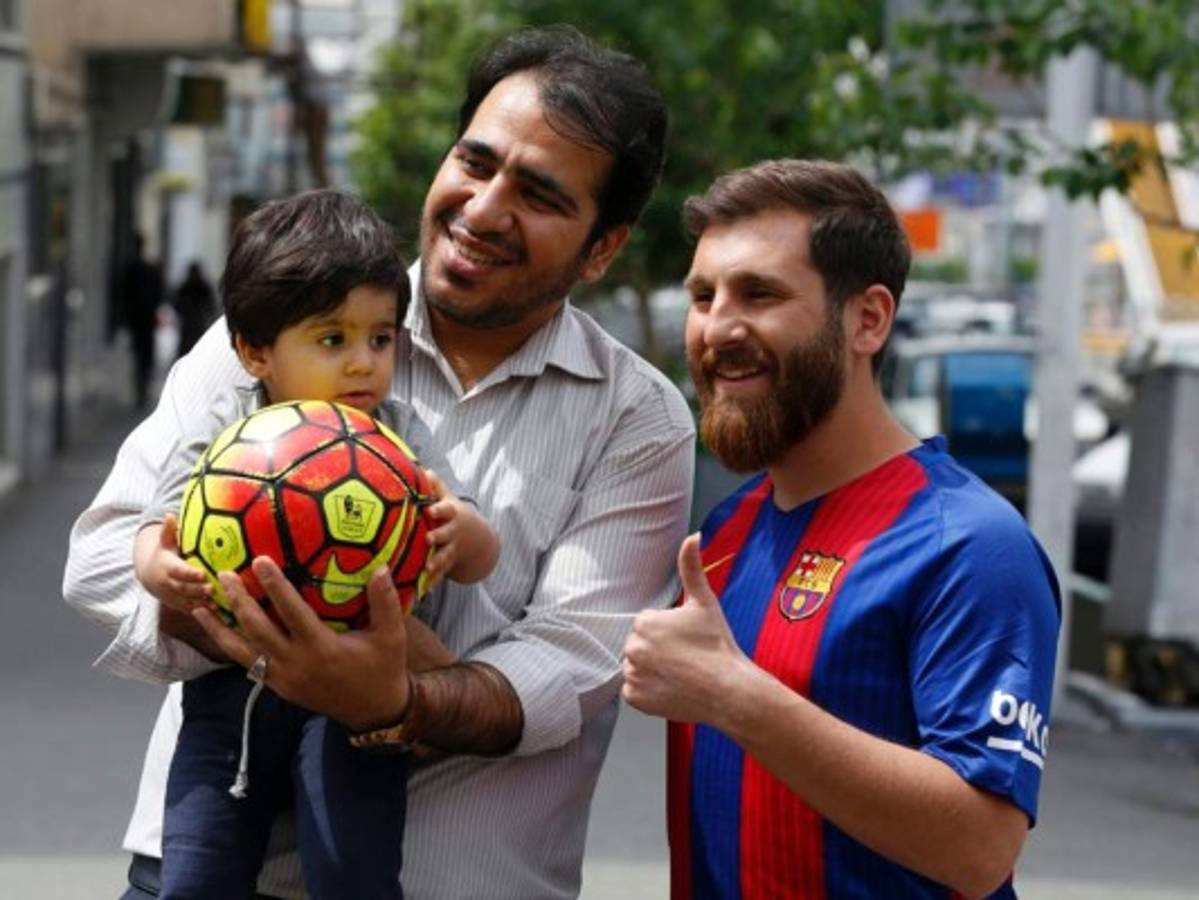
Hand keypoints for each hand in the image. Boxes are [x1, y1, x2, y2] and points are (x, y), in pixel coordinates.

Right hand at [133, 515, 210, 612]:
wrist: (149, 575)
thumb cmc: (164, 554)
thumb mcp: (165, 542)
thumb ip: (169, 531)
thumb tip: (169, 515)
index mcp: (166, 567)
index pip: (178, 571)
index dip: (189, 574)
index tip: (202, 574)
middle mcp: (167, 583)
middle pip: (183, 588)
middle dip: (197, 590)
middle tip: (213, 588)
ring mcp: (171, 596)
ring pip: (186, 601)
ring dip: (201, 603)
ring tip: (218, 603)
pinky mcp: (177, 605)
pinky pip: (189, 610)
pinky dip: (202, 612)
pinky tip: (217, 611)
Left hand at [192, 558, 409, 731]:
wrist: (373, 711)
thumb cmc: (383, 668)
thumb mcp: (392, 636)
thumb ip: (385, 602)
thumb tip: (381, 568)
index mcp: (322, 649)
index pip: (292, 612)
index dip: (275, 586)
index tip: (260, 560)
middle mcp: (297, 664)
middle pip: (258, 630)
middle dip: (239, 601)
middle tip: (224, 575)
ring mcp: (284, 679)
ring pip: (243, 652)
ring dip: (220, 628)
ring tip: (200, 607)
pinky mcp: (279, 688)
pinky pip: (248, 665)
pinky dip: (230, 647)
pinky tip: (219, 631)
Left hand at [422, 469, 498, 585]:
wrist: (475, 538)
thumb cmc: (451, 513)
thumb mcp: (447, 498)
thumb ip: (435, 485)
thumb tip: (421, 469)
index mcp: (451, 514)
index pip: (446, 510)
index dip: (439, 509)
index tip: (430, 510)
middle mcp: (452, 533)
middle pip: (446, 534)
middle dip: (438, 537)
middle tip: (428, 539)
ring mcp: (451, 549)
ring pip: (444, 556)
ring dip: (437, 562)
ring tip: (428, 568)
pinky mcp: (447, 564)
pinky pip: (440, 574)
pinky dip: (432, 582)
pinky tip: (423, 590)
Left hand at [622, 534, 750, 726]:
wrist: (729, 690)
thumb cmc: (717, 645)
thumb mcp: (704, 602)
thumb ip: (691, 567)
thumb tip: (692, 537)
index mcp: (644, 622)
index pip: (648, 624)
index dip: (669, 632)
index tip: (687, 640)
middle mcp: (632, 648)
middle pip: (640, 644)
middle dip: (658, 649)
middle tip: (685, 657)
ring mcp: (632, 675)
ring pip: (636, 666)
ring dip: (652, 669)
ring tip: (680, 673)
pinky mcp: (635, 699)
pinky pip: (634, 690)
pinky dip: (648, 690)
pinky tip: (672, 687)